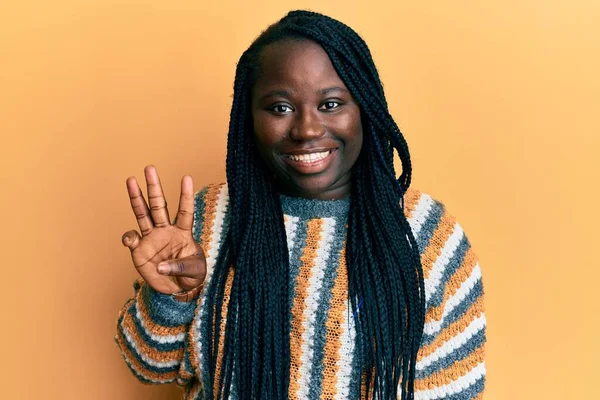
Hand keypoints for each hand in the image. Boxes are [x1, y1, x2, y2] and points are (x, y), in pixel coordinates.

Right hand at [121, 165, 205, 294]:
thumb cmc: (191, 275)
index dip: (185, 195)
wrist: (177, 288)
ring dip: (136, 197)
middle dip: (154, 186)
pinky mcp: (140, 250)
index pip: (185, 211)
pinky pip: (131, 239)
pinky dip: (129, 237)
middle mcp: (166, 231)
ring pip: (143, 214)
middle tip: (150, 168)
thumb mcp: (194, 271)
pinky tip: (129, 240)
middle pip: (159, 205)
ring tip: (131, 180)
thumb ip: (180, 267)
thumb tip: (162, 266)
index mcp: (183, 232)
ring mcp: (151, 238)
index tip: (186, 177)